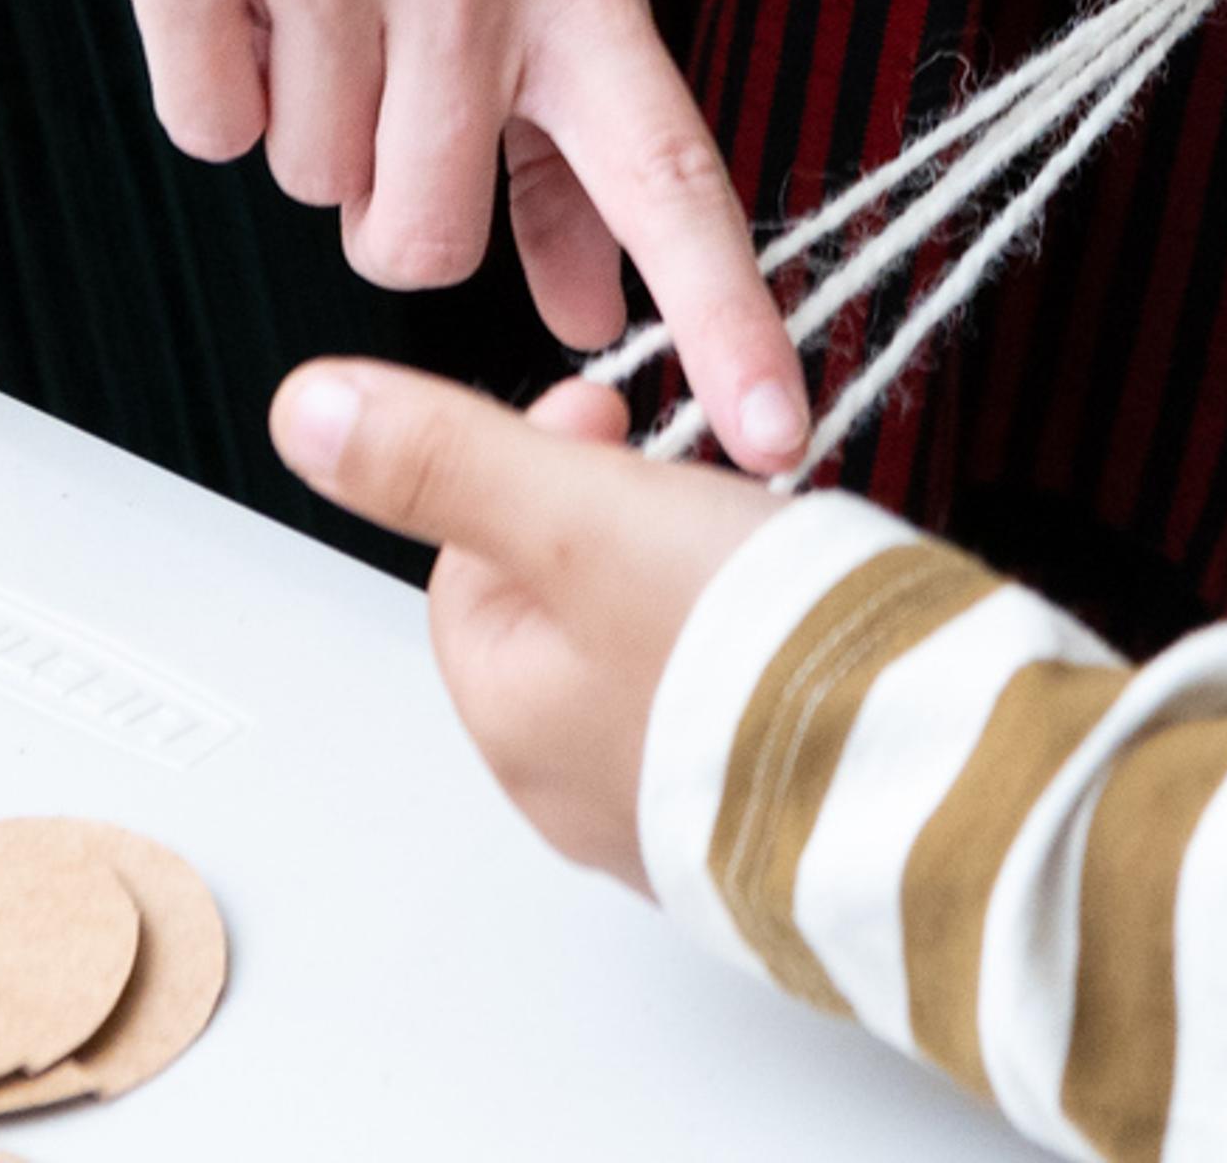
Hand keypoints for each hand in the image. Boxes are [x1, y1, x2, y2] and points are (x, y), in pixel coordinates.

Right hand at [0, 0, 804, 469]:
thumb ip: (565, 121)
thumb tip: (591, 303)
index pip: (669, 160)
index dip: (724, 312)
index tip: (776, 435)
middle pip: (422, 234)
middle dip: (390, 201)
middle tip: (381, 74)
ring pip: (305, 184)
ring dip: (301, 114)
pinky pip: (203, 126)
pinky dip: (209, 76)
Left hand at [271, 356, 786, 890]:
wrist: (921, 782)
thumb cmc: (756, 656)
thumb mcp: (581, 513)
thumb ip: (446, 457)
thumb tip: (305, 415)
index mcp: (512, 716)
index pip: (470, 561)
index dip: (535, 461)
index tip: (615, 414)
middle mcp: (573, 785)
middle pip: (561, 605)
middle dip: (622, 516)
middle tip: (695, 476)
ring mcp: (669, 807)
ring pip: (648, 652)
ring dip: (695, 575)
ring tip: (761, 537)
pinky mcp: (759, 812)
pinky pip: (727, 703)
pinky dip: (757, 643)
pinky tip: (805, 615)